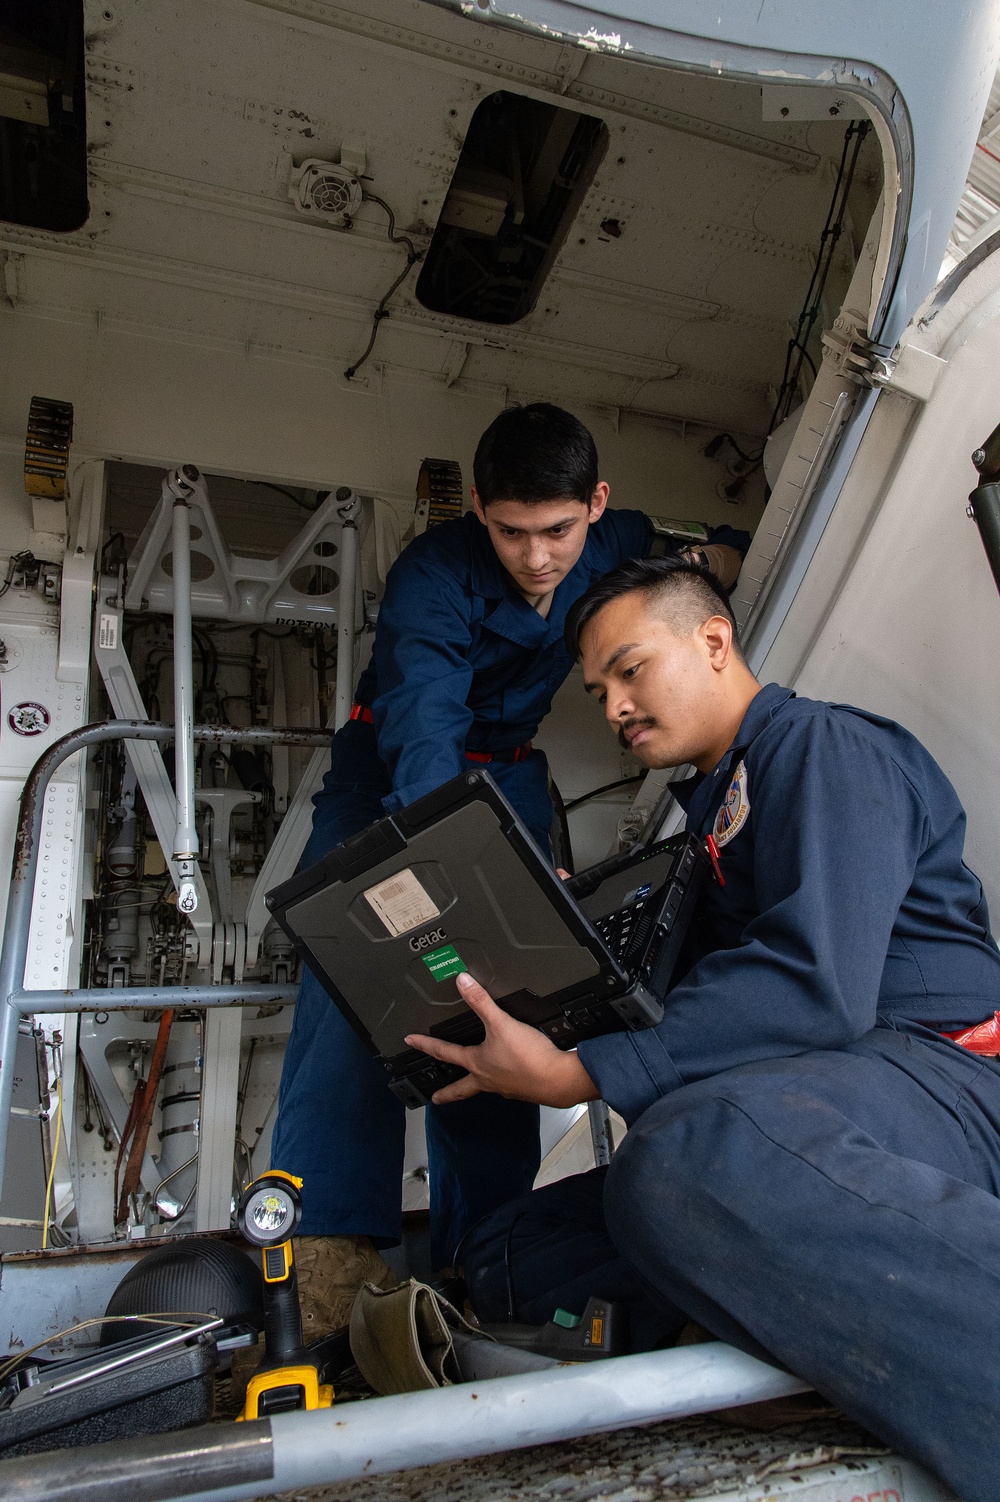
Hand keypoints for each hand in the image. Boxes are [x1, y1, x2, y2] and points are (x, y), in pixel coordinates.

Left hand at [405, 972, 600, 1106]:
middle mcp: (487, 1079)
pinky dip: (500, 1082)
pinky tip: (507, 1076)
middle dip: (446, 1093)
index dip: (425, 1045)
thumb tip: (462, 982)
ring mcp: (504, 1087)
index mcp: (477, 1063)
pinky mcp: (521, 1088)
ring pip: (483, 1087)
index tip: (411, 1042)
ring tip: (472, 1084)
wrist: (559, 1080)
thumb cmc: (529, 1058)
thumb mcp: (502, 1023)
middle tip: (436, 1099)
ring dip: (474, 1086)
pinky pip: (504, 1086)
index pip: (444, 1052)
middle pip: (460, 1088)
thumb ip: (482, 1001)